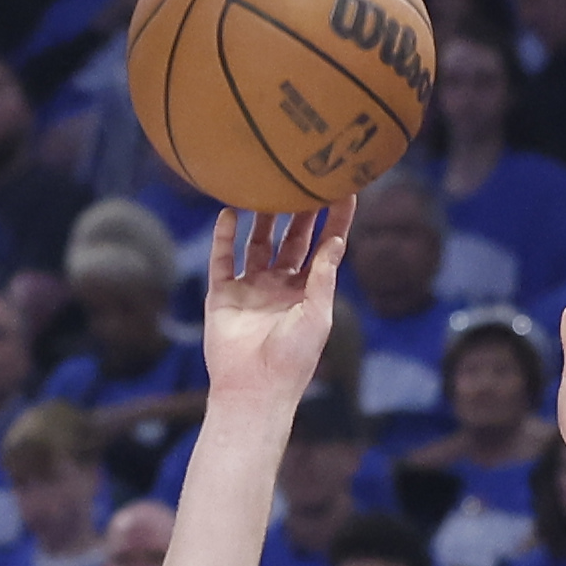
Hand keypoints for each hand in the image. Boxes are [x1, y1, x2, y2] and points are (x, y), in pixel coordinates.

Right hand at [200, 202, 352, 406]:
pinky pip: (221, 259)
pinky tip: (228, 212)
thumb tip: (337, 240)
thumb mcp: (317, 314)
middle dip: (299, 210)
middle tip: (304, 177)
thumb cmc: (293, 359)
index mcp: (308, 292)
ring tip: (267, 184)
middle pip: (291, 238)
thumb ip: (323, 276)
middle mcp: (280, 285)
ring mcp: (251, 288)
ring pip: (257, 243)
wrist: (254, 389)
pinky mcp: (223, 295)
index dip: (335, 220)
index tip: (344, 190)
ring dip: (262, 216)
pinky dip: (224, 237)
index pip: (324, 247)